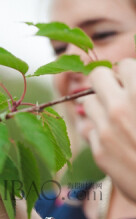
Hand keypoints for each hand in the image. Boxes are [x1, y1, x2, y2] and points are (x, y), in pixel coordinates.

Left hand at [83, 58, 135, 201]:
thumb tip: (130, 79)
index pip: (124, 65)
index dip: (129, 73)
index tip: (132, 81)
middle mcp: (120, 109)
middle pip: (97, 76)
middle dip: (107, 80)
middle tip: (117, 90)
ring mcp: (106, 132)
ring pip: (88, 103)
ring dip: (100, 105)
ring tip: (117, 115)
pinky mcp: (98, 152)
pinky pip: (90, 129)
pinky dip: (99, 129)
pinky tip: (116, 139)